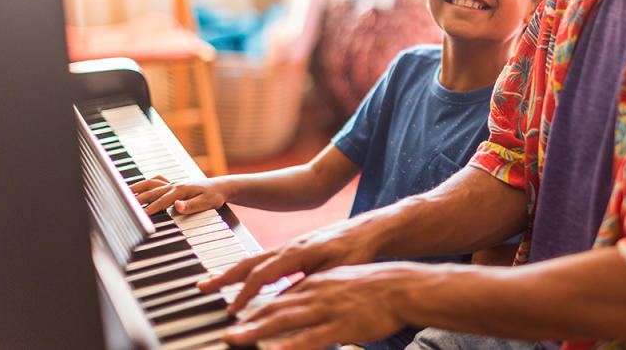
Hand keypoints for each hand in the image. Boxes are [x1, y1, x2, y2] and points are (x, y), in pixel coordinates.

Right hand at [130, 175, 226, 214]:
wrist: (220, 187)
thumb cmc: (214, 196)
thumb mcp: (207, 203)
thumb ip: (191, 205)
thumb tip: (177, 206)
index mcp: (181, 190)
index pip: (162, 201)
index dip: (150, 209)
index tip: (140, 216)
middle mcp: (175, 185)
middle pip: (152, 191)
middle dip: (138, 198)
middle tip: (124, 206)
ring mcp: (173, 183)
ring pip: (151, 183)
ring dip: (138, 187)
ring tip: (123, 192)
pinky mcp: (173, 184)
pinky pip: (156, 181)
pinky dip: (146, 184)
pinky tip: (139, 188)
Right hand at [199, 217, 379, 314]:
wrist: (370, 230)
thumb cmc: (357, 250)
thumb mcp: (337, 270)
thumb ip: (311, 283)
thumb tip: (288, 300)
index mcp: (297, 251)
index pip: (263, 274)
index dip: (246, 293)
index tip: (232, 310)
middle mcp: (290, 246)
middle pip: (249, 262)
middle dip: (224, 276)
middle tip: (201, 287)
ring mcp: (291, 246)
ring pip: (255, 259)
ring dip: (232, 271)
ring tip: (212, 282)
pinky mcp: (297, 248)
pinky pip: (266, 258)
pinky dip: (249, 269)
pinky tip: (244, 279)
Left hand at [223, 262, 423, 348]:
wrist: (401, 286)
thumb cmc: (373, 286)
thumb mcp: (340, 281)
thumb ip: (318, 292)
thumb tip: (301, 302)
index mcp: (314, 282)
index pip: (278, 295)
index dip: (254, 306)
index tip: (234, 316)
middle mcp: (315, 292)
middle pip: (273, 307)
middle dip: (246, 319)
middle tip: (224, 331)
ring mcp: (326, 308)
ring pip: (285, 321)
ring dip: (258, 331)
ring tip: (236, 339)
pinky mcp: (341, 324)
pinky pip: (312, 337)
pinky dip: (292, 345)